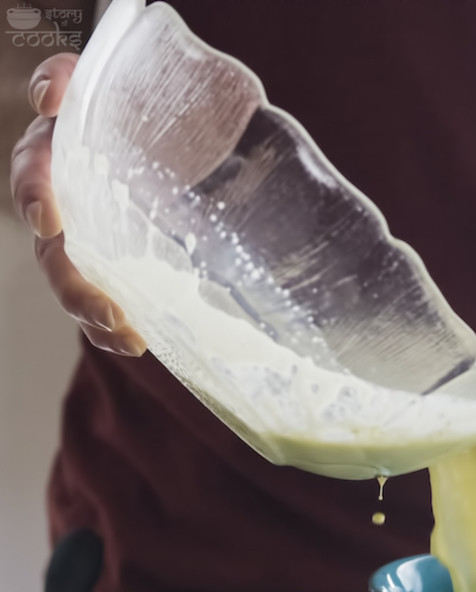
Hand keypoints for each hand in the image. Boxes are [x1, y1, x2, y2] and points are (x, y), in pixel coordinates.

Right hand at [10, 54, 145, 356]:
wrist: (156, 126)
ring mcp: (81, 241)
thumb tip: (49, 94)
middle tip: (109, 312)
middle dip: (75, 288)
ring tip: (130, 339)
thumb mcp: (98, 80)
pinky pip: (102, 301)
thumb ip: (67, 78)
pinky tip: (137, 343)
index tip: (50, 222)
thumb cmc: (124, 100)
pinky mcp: (107, 264)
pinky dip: (113, 327)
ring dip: (96, 318)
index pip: (32, 175)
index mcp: (52, 156)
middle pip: (52, 254)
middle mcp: (59, 205)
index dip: (34, 196)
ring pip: (75, 286)